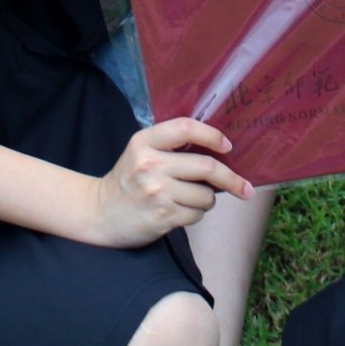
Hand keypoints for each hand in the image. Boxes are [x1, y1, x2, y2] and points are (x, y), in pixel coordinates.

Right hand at [85, 118, 252, 247]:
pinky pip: (196, 214)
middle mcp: (150, 165)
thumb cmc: (128, 180)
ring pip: (206, 195)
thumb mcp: (140, 152)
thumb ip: (170, 146)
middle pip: (207, 167)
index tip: (228, 146)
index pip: (186, 129)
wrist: (99, 213)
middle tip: (245, 187)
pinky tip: (180, 211)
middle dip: (231, 179)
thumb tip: (219, 149)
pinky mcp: (162, 217)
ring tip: (193, 199)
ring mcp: (157, 192)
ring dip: (208, 200)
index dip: (212, 136)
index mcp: (144, 142)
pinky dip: (196, 214)